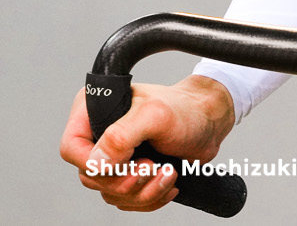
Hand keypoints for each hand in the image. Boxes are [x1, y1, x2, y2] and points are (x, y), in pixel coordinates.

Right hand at [60, 74, 234, 210]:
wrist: (210, 123)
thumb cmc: (186, 110)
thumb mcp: (155, 115)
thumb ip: (122, 135)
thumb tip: (97, 163)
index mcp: (94, 111)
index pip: (72, 148)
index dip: (94, 164)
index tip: (126, 164)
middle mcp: (99, 135)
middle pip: (91, 177)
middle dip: (126, 180)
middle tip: (152, 167)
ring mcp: (113, 157)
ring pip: (109, 193)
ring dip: (142, 191)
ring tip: (168, 172)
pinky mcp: (128, 173)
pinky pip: (125, 200)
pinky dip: (148, 198)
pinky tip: (167, 183)